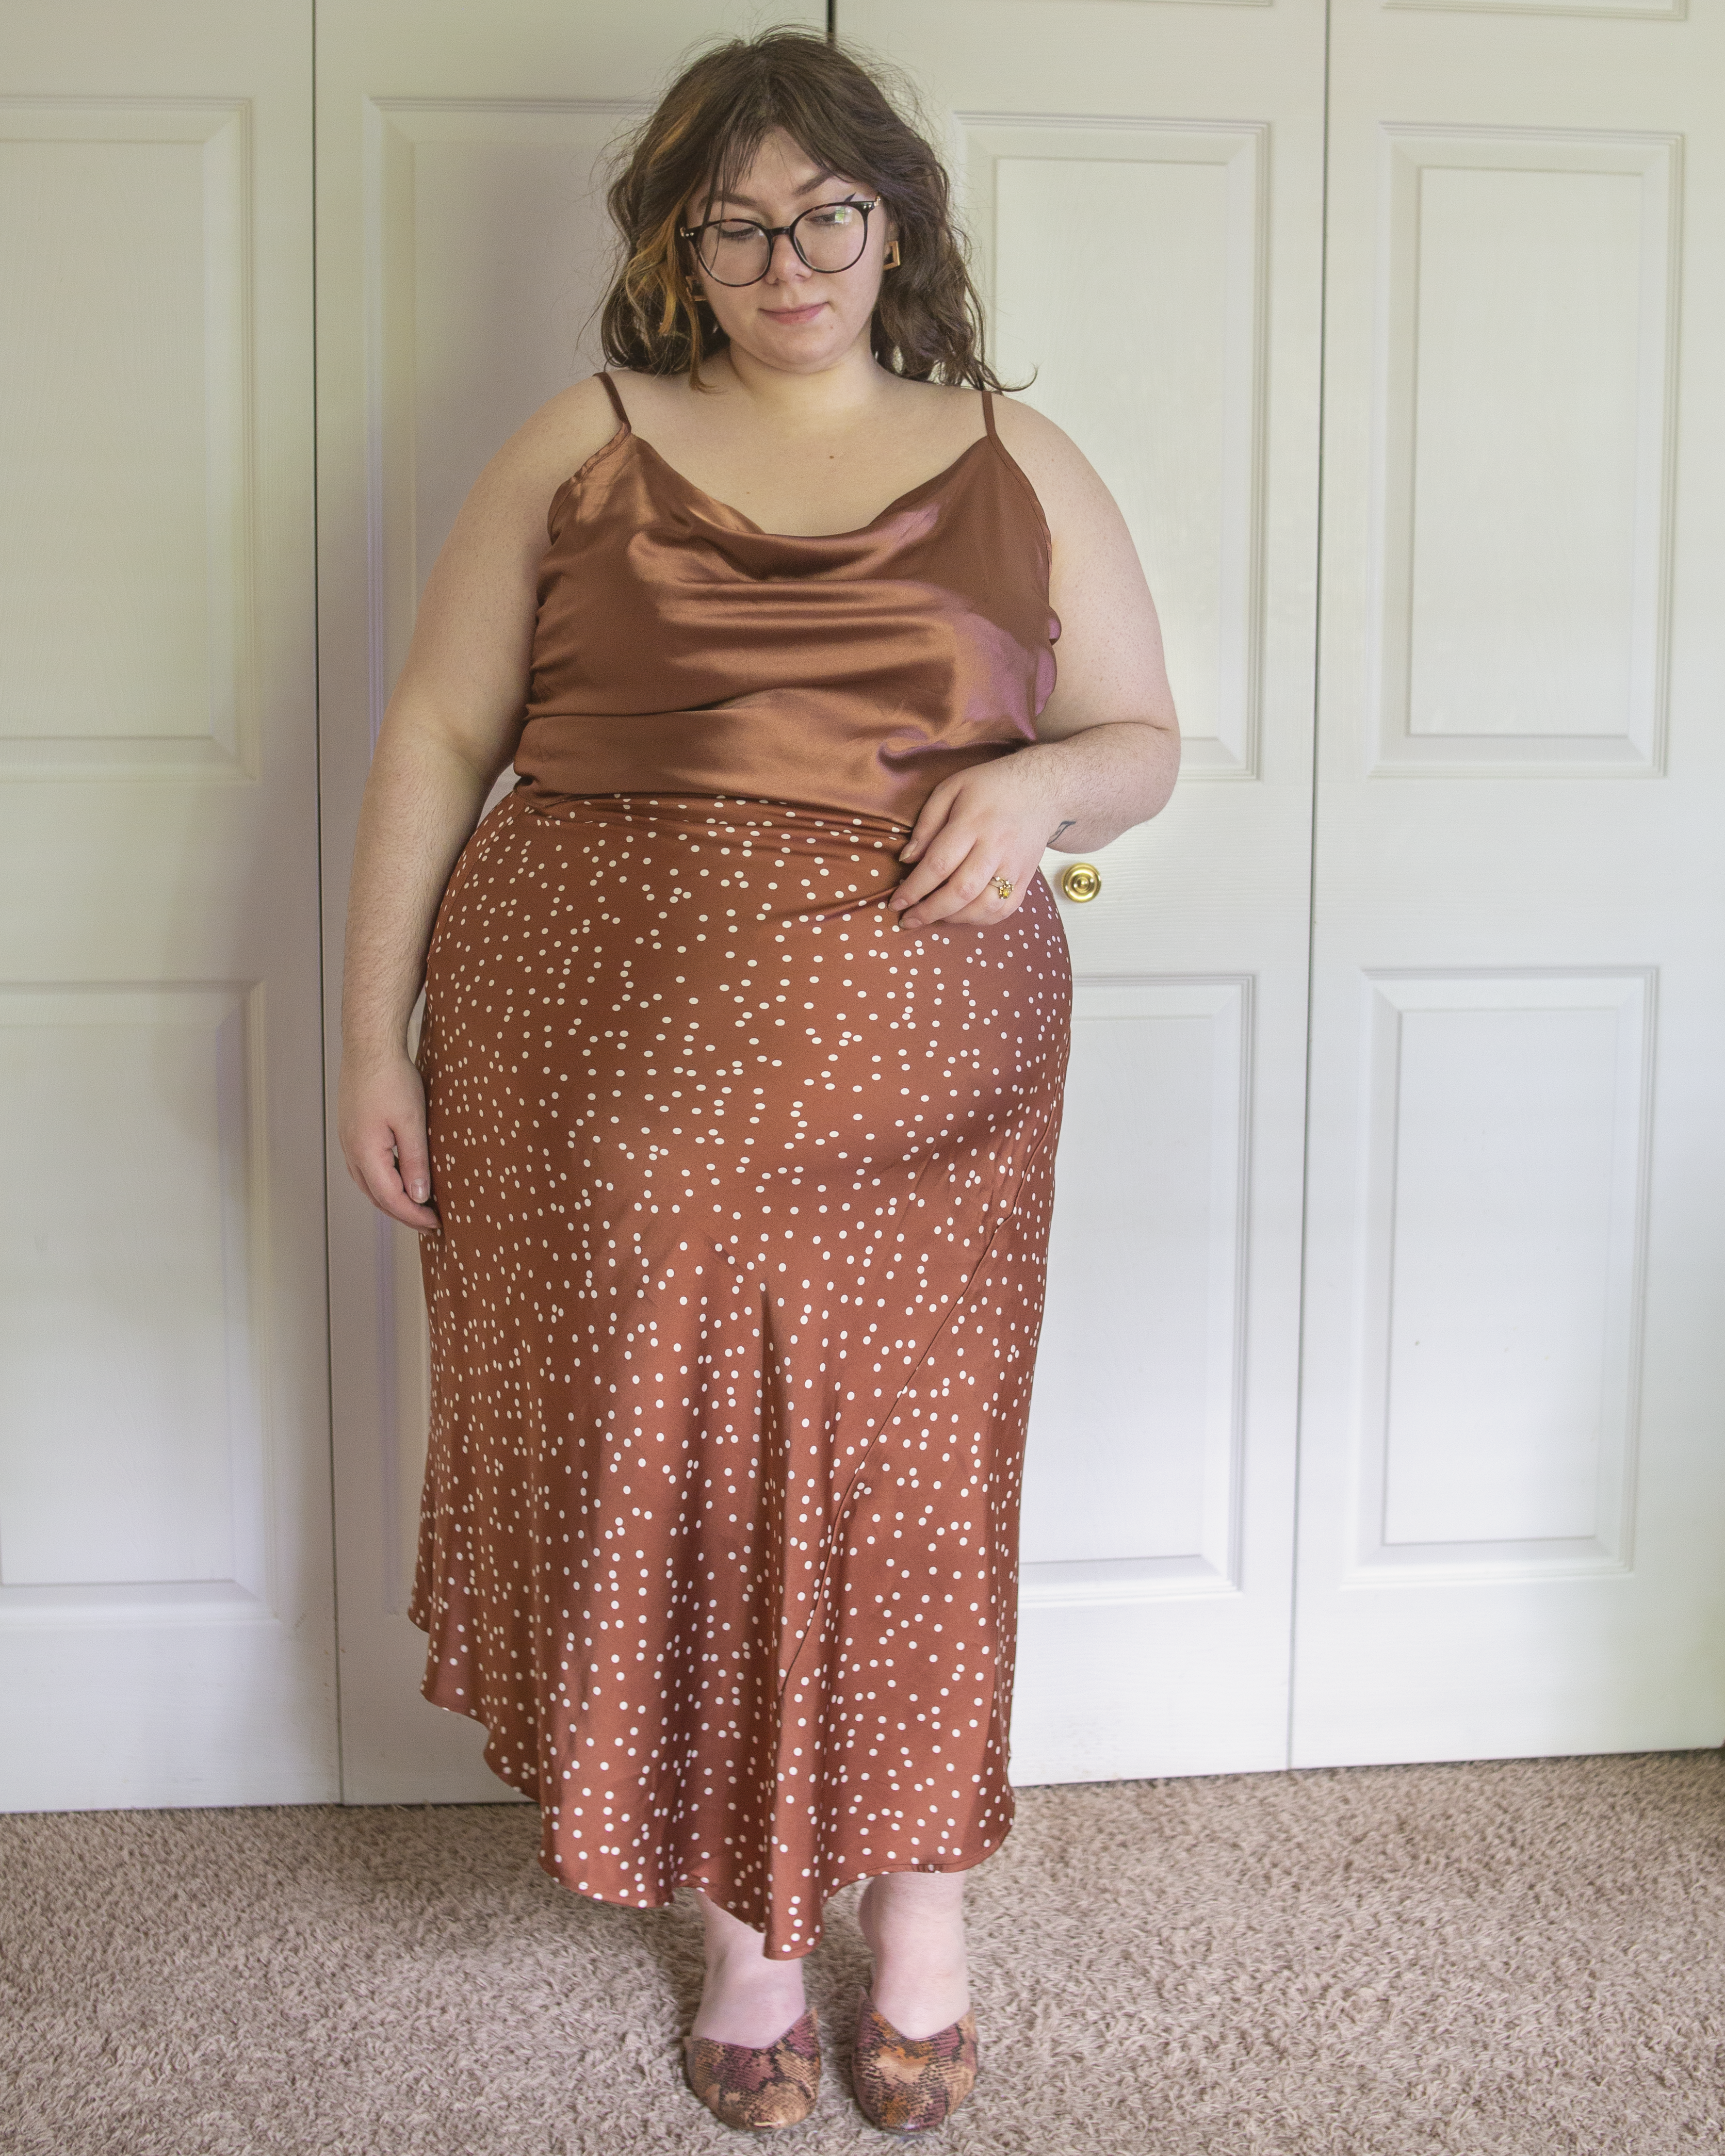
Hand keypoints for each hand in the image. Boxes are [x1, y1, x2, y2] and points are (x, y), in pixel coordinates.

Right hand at [337, 1045, 440, 1232]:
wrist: (369, 1046)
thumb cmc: (391, 1078)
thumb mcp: (412, 1121)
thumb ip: (415, 1161)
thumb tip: (420, 1196)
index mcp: (365, 1153)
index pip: (390, 1199)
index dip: (413, 1215)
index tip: (436, 1223)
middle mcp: (351, 1152)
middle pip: (376, 1197)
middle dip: (404, 1213)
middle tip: (430, 1222)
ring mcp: (348, 1142)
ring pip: (369, 1184)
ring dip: (392, 1200)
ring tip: (417, 1207)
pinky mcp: (352, 1132)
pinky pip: (366, 1168)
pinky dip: (384, 1181)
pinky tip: (400, 1180)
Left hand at [888, 754, 1060, 929]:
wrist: (1042, 789)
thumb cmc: (990, 786)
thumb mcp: (951, 789)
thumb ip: (927, 824)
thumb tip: (907, 859)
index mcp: (973, 823)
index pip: (939, 864)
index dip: (914, 888)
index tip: (895, 902)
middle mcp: (996, 847)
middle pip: (961, 891)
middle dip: (929, 911)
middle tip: (907, 920)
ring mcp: (1015, 866)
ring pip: (984, 906)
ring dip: (953, 919)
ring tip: (933, 917)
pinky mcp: (1027, 878)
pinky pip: (1004, 910)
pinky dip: (980, 920)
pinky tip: (961, 915)